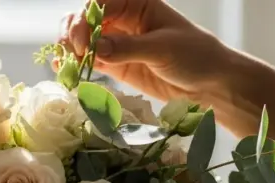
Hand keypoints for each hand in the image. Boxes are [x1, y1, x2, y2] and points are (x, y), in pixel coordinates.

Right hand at [59, 0, 233, 102]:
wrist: (209, 83)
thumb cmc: (195, 55)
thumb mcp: (163, 49)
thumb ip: (128, 48)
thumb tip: (95, 48)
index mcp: (136, 4)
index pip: (100, 3)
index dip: (84, 19)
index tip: (82, 42)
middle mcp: (122, 19)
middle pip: (84, 19)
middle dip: (72, 33)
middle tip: (71, 54)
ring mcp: (117, 42)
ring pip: (82, 40)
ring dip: (70, 50)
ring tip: (66, 66)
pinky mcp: (115, 65)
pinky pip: (90, 61)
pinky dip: (77, 65)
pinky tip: (67, 72)